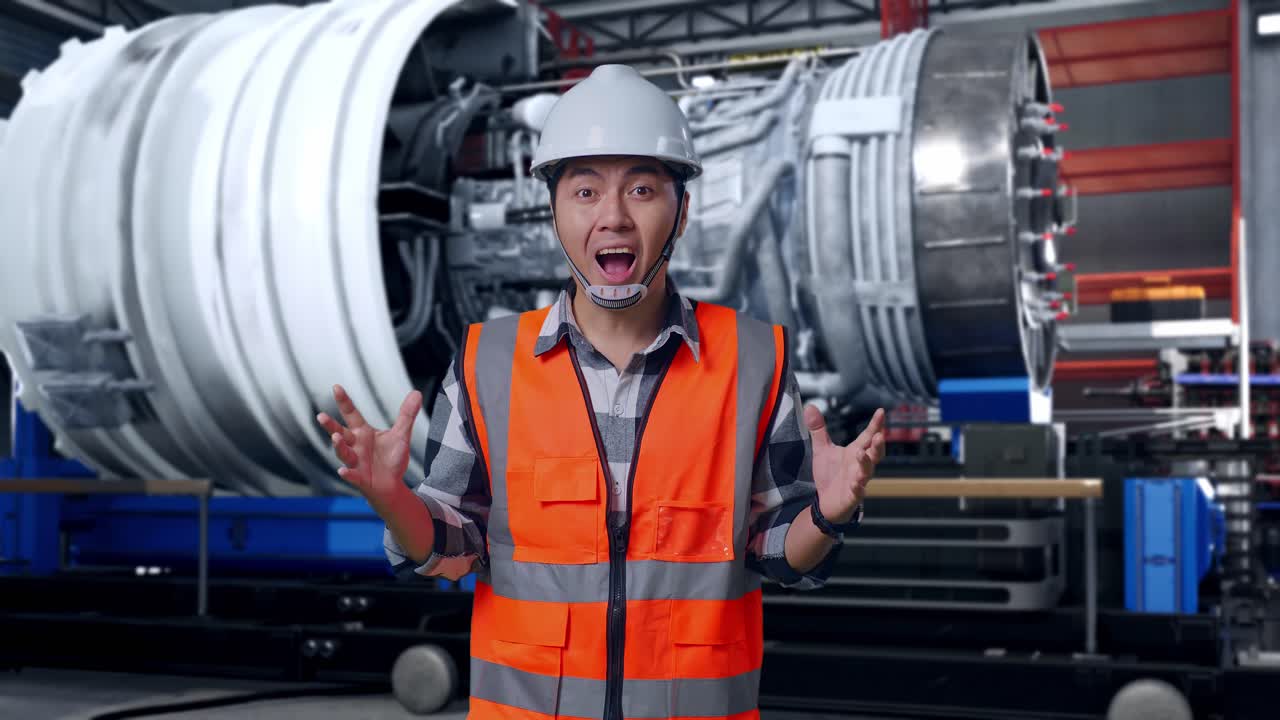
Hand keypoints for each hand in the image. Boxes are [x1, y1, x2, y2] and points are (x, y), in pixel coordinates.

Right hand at [316, 384, 421, 509]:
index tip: (336, 387)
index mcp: (363, 432)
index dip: (344, 401)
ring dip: (338, 446)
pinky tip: (343, 471)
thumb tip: (416, 392)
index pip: (351, 414)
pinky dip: (347, 473)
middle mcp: (355, 445)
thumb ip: (406, 415)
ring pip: (343, 453)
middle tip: (321, 416)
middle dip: (330, 425)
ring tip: (336, 438)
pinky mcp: (359, 478)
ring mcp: (355, 462)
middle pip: (340, 432)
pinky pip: (351, 475)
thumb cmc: (392, 458)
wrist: (392, 485)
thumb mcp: (401, 435)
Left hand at [805, 405, 885, 522]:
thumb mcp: (822, 449)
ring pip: (867, 471)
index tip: (881, 411)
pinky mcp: (852, 496)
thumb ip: (818, 429)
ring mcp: (858, 480)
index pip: (868, 436)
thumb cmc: (830, 474)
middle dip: (878, 445)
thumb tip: (810, 406)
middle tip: (879, 435)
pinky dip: (858, 488)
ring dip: (866, 462)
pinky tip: (856, 484)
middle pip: (875, 453)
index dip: (876, 425)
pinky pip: (858, 492)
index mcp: (856, 451)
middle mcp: (860, 465)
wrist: (825, 502)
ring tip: (860, 453)